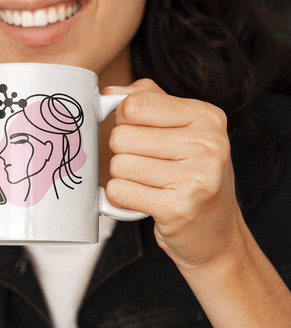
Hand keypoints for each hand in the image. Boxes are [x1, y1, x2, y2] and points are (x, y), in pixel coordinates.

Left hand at [105, 79, 241, 271]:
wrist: (217, 237)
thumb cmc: (192, 177)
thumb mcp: (181, 129)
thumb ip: (148, 101)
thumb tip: (110, 90)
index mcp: (207, 117)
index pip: (135, 104)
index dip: (125, 120)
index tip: (140, 133)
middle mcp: (208, 144)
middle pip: (121, 135)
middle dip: (124, 152)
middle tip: (147, 165)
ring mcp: (196, 178)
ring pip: (118, 164)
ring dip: (123, 177)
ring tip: (149, 185)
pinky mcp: (178, 209)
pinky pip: (119, 191)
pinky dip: (121, 198)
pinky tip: (143, 201)